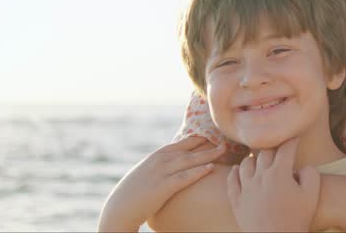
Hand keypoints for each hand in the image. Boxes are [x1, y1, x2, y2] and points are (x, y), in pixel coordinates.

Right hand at [98, 136, 224, 231]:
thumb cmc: (134, 193)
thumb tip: (175, 163)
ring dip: (209, 155)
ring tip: (223, 151)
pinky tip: (210, 168)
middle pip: (190, 149)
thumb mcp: (148, 172)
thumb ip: (161, 165)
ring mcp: (161, 172)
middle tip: (225, 143)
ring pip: (190, 160)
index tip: (214, 138)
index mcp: (157, 155)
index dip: (199, 140)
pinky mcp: (163, 186)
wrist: (120, 208)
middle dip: (209, 145)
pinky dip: (198, 171)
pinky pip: (184, 177)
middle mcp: (160, 160)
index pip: (182, 143)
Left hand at [227, 137, 319, 231]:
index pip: (285, 149)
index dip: (291, 141)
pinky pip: (232, 181)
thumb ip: (310, 173)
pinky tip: (237, 169)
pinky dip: (234, 172)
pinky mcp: (237, 201)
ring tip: (259, 159)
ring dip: (254, 158)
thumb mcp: (312, 195)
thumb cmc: (296, 220)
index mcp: (279, 173)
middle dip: (273, 148)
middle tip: (279, 149)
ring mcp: (246, 189)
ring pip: (246, 164)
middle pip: (264, 153)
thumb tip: (302, 166)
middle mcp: (260, 177)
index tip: (295, 138)